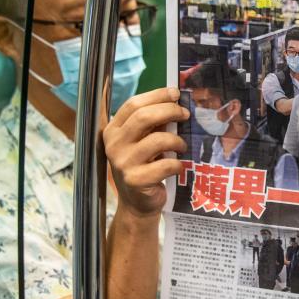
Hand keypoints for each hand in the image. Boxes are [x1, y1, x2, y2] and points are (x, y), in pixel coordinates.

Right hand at [104, 87, 188, 217]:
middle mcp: (114, 144)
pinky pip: (164, 165)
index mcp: (113, 130)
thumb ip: (153, 124)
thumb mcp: (143, 143)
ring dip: (176, 140)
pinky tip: (179, 166)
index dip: (156, 95)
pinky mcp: (135, 180)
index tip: (175, 93)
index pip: (133, 104)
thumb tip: (176, 102)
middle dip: (169, 111)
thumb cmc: (144, 168)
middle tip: (185, 114)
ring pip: (157, 140)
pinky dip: (177, 164)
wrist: (137, 204)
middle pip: (143, 117)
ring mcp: (123, 163)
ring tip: (182, 146)